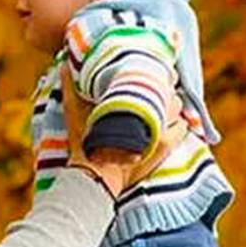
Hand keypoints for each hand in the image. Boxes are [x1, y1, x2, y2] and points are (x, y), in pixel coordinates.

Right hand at [61, 64, 186, 196]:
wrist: (96, 178)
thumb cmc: (84, 146)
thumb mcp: (74, 115)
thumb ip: (71, 90)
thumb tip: (63, 68)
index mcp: (130, 100)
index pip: (154, 78)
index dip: (158, 73)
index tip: (158, 71)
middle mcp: (149, 112)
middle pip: (168, 92)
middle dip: (165, 90)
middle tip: (160, 90)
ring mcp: (160, 130)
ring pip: (178, 108)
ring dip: (173, 106)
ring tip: (165, 107)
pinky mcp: (166, 147)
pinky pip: (182, 129)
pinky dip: (180, 124)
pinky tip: (173, 124)